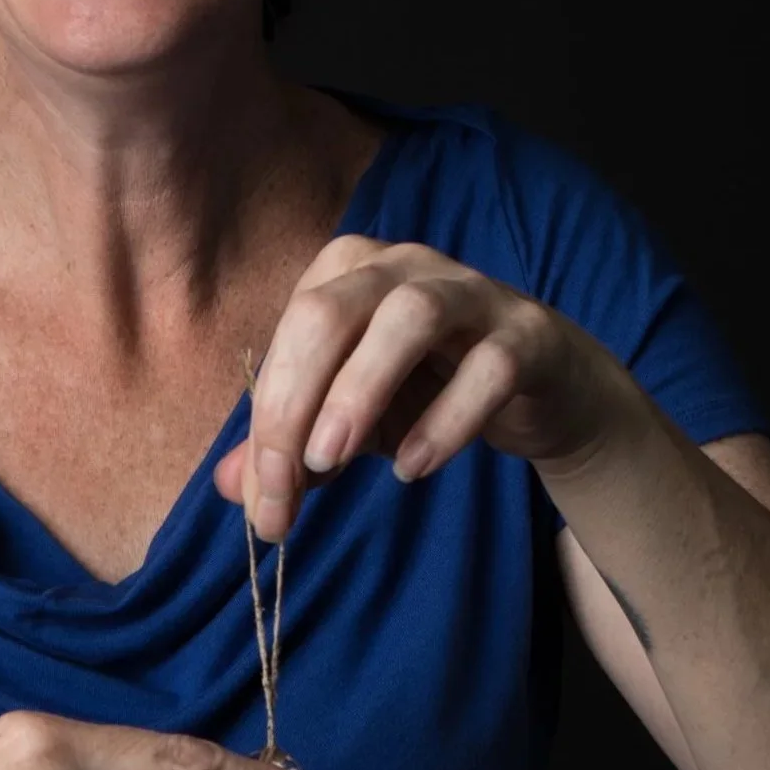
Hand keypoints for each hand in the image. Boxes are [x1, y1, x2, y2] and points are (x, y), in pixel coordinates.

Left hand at [212, 234, 629, 539]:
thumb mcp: (350, 423)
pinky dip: (446, 419)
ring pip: (408, 317)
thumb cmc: (429, 391)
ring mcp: (471, 293)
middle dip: (295, 402)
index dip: (267, 418)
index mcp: (347, 272)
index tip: (264, 502)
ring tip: (333, 459)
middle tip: (285, 484)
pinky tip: (413, 466)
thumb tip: (230, 486)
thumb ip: (290, 448)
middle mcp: (404, 266)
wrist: (539, 393)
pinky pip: (488, 367)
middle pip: (329, 311)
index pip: (290, 333)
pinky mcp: (527, 334)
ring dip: (359, 389)